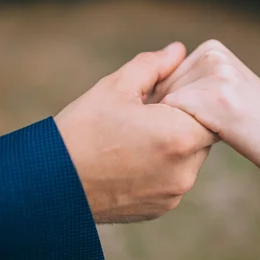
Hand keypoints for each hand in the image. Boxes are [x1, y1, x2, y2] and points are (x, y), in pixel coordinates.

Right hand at [55, 43, 216, 223]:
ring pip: (188, 159)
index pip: (211, 112)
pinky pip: (172, 180)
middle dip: (182, 121)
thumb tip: (177, 51)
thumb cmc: (82, 130)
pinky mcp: (159, 209)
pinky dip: (160, 168)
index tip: (170, 95)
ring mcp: (173, 194)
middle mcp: (185, 171)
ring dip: (172, 145)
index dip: (193, 99)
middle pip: (201, 136)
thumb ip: (153, 66)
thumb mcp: (115, 87)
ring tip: (135, 137)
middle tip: (149, 112)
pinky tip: (130, 159)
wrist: (48, 183)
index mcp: (180, 136)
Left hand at [151, 40, 259, 175]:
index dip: (164, 107)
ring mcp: (216, 76)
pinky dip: (185, 136)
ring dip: (177, 127)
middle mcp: (212, 55)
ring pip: (166, 107)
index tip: (186, 123)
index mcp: (211, 49)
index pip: (163, 78)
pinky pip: (175, 119)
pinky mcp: (217, 100)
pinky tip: (216, 139)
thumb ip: (194, 84)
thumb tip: (149, 95)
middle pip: (163, 91)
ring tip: (217, 133)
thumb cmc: (256, 124)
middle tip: (208, 132)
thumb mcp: (225, 90)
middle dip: (169, 116)